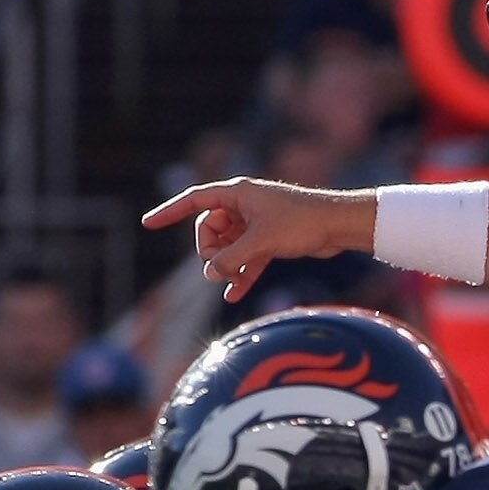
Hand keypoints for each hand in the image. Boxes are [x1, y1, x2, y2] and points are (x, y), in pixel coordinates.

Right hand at [141, 179, 369, 303]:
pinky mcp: (270, 240)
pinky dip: (242, 274)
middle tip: (219, 268)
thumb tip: (209, 273)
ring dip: (227, 266)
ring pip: (228, 246)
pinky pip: (246, 258)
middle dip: (210, 251)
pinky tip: (235, 296)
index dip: (170, 212)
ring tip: (230, 284)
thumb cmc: (302, 223)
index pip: (194, 200)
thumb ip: (231, 258)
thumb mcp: (261, 242)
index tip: (148, 224)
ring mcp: (257, 223)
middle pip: (210, 229)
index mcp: (237, 194)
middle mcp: (244, 205)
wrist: (340, 226)